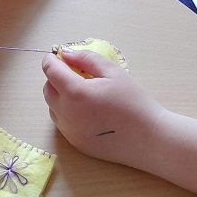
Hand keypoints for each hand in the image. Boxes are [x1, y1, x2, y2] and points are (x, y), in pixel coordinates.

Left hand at [42, 48, 165, 167]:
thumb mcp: (112, 72)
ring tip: (83, 92)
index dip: (51, 59)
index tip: (59, 55)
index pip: (50, 71)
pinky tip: (87, 110)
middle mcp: (66, 113)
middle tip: (75, 73)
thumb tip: (65, 53)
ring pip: (52, 107)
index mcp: (75, 92)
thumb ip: (86, 58)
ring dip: (60, 95)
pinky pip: (62, 122)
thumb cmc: (133, 101)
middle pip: (47, 89)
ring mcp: (69, 131)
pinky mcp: (75, 143)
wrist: (148, 138)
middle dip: (55, 77)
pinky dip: (66, 112)